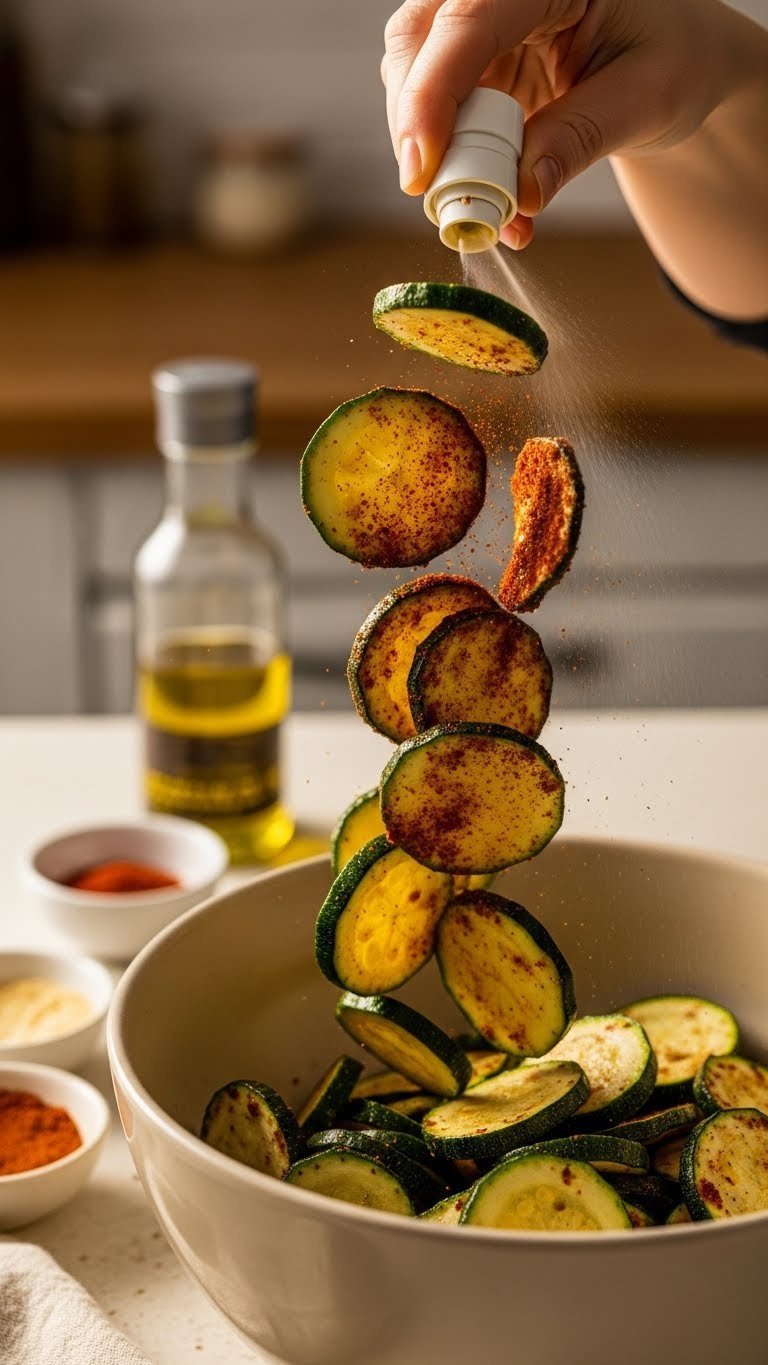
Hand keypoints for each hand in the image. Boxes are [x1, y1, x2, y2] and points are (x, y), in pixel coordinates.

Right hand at [382, 0, 736, 247]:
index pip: (469, 18)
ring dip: (436, 154)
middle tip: (442, 200)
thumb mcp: (647, 98)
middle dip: (418, 126)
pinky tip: (495, 202)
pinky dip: (454, 165)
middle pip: (419, 42)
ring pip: (414, 81)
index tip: (422, 167)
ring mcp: (478, 22)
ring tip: (487, 211)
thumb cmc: (675, 59)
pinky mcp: (470, 63)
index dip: (434, 92)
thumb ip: (581, 138)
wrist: (678, 60)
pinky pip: (437, 115)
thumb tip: (523, 192)